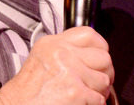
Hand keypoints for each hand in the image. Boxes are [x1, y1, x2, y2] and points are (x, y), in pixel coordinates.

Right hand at [0, 26, 114, 104]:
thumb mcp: (42, 57)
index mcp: (54, 43)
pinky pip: (100, 99)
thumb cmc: (29, 89)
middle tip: (94, 83)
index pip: (90, 35)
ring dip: (99, 92)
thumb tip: (93, 54)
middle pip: (104, 58)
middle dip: (104, 73)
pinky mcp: (76, 93)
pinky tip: (80, 104)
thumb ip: (65, 50)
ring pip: (105, 81)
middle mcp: (62, 54)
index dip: (101, 48)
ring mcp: (70, 73)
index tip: (98, 60)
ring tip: (85, 95)